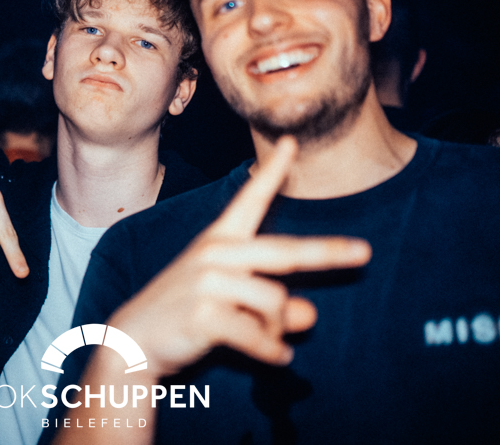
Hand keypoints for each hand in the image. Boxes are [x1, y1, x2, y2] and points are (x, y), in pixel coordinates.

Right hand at [109, 137, 371, 375]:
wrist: (134, 339)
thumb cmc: (187, 312)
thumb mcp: (231, 301)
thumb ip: (274, 304)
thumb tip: (310, 314)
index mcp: (220, 240)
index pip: (250, 200)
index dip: (273, 172)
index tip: (292, 142)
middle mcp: (215, 253)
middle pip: (285, 253)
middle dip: (328, 252)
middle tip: (365, 252)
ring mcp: (208, 282)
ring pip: (275, 303)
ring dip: (278, 329)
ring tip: (267, 340)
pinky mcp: (204, 314)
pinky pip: (258, 334)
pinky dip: (272, 350)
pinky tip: (278, 357)